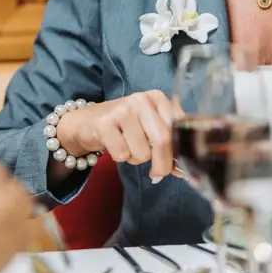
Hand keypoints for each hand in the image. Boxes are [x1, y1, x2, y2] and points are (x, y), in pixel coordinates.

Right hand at [56, 90, 177, 180]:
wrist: (87, 121)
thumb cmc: (125, 126)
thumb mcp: (150, 127)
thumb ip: (169, 144)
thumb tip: (184, 172)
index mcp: (158, 98)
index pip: (178, 129)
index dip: (179, 154)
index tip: (177, 169)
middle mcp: (141, 100)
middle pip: (162, 140)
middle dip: (162, 164)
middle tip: (156, 174)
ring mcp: (122, 110)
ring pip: (142, 152)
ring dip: (136, 159)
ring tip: (128, 147)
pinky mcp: (105, 123)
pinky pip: (122, 155)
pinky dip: (121, 158)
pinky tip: (115, 146)